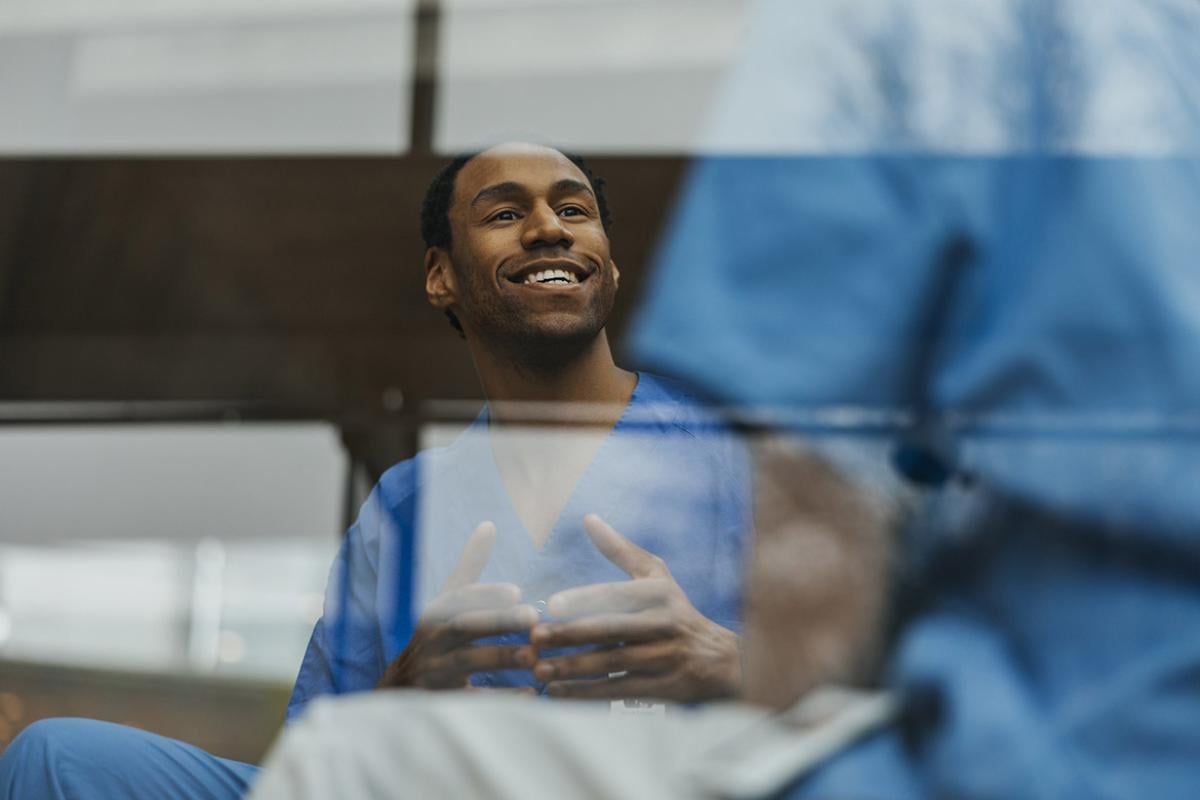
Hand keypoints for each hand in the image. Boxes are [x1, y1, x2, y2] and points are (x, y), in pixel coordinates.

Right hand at [377, 522, 537, 690]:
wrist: (402, 690)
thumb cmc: (436, 637)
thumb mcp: (446, 602)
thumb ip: (469, 567)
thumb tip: (490, 525)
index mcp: (435, 613)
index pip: (458, 598)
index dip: (485, 594)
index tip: (517, 591)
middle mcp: (431, 640)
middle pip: (463, 627)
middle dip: (498, 622)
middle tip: (534, 617)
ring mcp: (434, 672)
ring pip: (466, 662)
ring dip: (501, 657)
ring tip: (534, 657)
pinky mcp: (442, 701)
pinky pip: (472, 701)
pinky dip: (501, 699)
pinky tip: (531, 694)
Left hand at [529, 514, 740, 702]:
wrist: (721, 660)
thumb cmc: (676, 611)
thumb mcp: (656, 577)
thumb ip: (620, 550)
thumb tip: (588, 518)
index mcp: (659, 594)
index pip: (618, 595)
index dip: (586, 599)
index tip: (552, 604)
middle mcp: (664, 624)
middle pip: (612, 630)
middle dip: (571, 635)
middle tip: (535, 638)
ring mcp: (665, 658)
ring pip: (613, 662)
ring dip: (574, 667)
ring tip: (540, 669)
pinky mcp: (663, 688)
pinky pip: (619, 690)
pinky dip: (588, 692)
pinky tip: (559, 692)